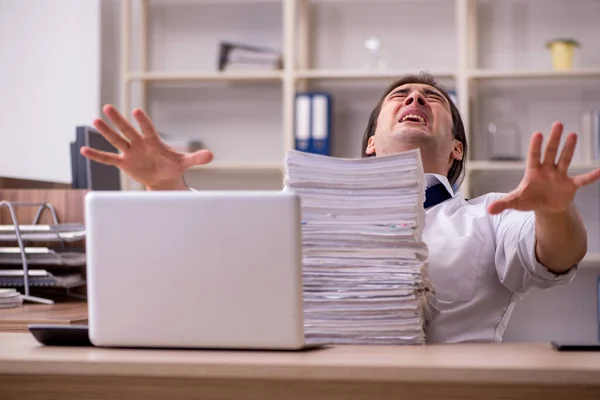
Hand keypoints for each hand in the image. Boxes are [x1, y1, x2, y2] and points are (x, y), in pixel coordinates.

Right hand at [81, 105, 212, 189]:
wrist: (164, 178)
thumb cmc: (173, 166)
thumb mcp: (185, 162)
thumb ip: (196, 157)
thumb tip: (211, 155)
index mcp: (154, 141)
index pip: (148, 129)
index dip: (143, 121)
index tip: (136, 111)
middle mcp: (139, 144)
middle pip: (127, 130)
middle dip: (118, 120)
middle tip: (107, 107)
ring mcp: (130, 152)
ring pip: (116, 140)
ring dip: (106, 132)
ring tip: (95, 120)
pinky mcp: (124, 163)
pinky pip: (108, 159)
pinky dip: (97, 156)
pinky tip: (84, 150)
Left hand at [487, 121, 599, 214]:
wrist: (545, 207)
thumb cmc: (529, 199)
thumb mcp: (515, 202)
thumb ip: (502, 204)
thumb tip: (488, 210)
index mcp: (533, 172)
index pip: (534, 157)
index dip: (535, 147)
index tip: (537, 134)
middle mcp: (547, 170)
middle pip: (550, 153)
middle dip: (553, 140)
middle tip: (557, 124)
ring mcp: (560, 176)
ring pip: (565, 160)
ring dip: (569, 149)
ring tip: (573, 134)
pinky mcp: (570, 186)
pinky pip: (583, 180)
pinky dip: (592, 176)